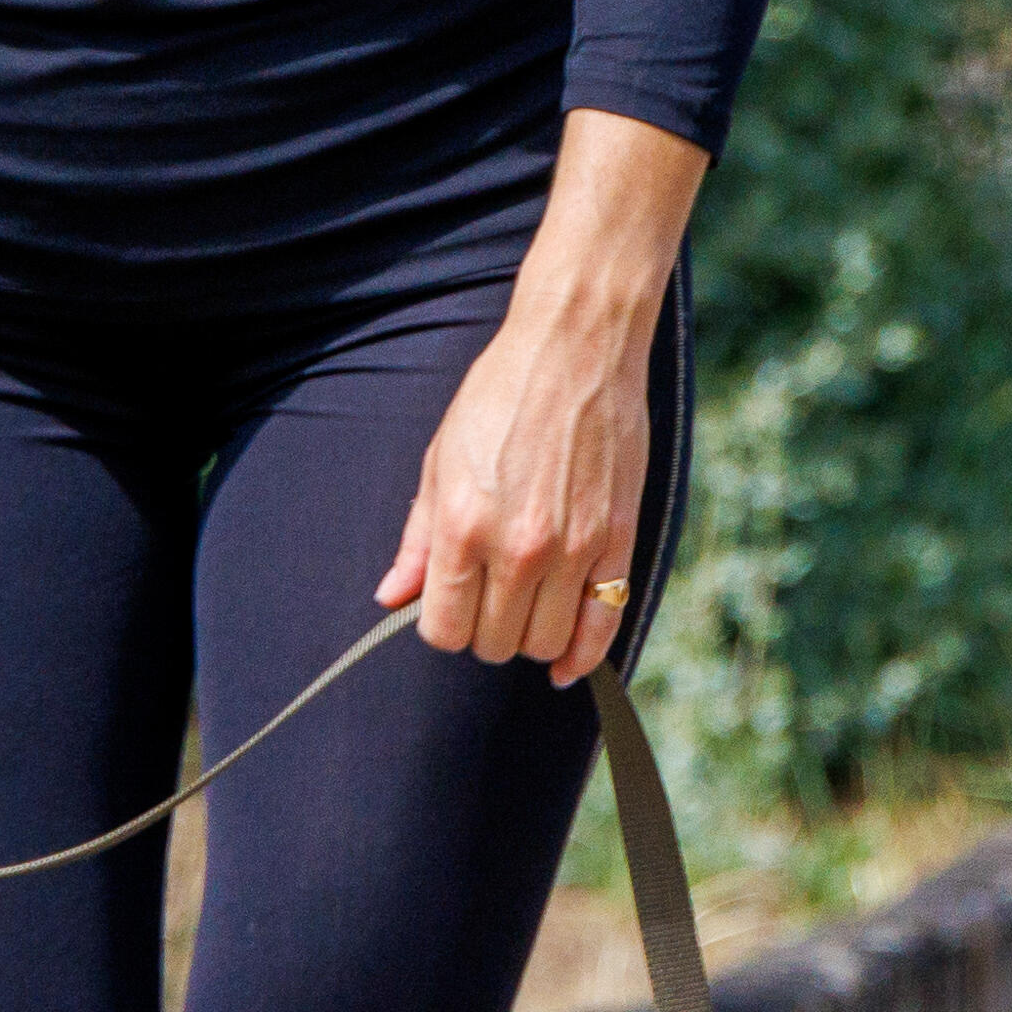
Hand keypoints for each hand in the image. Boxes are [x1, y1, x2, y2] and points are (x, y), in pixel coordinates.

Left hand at [384, 288, 653, 688]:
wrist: (576, 347)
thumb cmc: (500, 396)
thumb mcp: (440, 460)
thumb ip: (418, 539)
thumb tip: (392, 598)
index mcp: (464, 526)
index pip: (444, 630)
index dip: (442, 626)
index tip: (450, 603)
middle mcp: (519, 547)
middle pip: (495, 643)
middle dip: (485, 630)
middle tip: (489, 596)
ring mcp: (574, 548)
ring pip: (546, 643)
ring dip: (531, 637)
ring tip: (527, 605)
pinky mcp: (618, 541)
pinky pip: (602, 627)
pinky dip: (583, 657)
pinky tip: (567, 665)